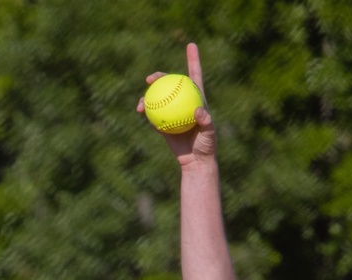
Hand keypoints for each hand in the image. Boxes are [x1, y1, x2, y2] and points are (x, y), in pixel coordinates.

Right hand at [137, 41, 214, 164]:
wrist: (196, 162)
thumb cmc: (206, 147)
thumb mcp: (209, 135)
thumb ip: (206, 122)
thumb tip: (198, 110)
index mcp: (196, 98)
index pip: (194, 76)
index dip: (193, 59)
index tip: (191, 45)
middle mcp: (182, 101)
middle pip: (169, 83)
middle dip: (159, 77)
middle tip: (150, 79)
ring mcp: (172, 111)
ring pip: (157, 97)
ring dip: (147, 95)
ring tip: (142, 102)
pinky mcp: (164, 123)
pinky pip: (153, 114)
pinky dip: (147, 112)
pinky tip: (141, 112)